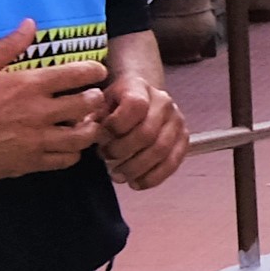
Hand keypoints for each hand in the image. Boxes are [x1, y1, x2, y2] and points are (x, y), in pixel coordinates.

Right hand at [0, 22, 112, 180]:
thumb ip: (8, 45)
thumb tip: (30, 24)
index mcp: (30, 85)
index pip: (77, 75)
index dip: (95, 71)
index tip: (98, 72)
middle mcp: (40, 112)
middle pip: (88, 105)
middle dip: (96, 99)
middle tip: (93, 97)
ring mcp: (38, 140)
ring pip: (83, 137)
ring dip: (90, 128)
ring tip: (86, 124)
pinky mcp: (31, 163)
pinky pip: (65, 160)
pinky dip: (73, 153)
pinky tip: (67, 146)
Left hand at [96, 49, 192, 192]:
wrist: (141, 96)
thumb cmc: (116, 103)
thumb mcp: (100, 102)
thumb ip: (92, 117)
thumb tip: (85, 133)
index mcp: (140, 87)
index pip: (135, 106)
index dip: (116, 125)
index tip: (101, 136)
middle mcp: (164, 102)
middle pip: (147, 133)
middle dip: (122, 151)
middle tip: (106, 158)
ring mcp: (177, 121)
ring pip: (160, 151)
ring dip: (136, 168)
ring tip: (118, 175)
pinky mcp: (183, 139)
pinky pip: (172, 163)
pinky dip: (153, 177)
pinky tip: (136, 183)